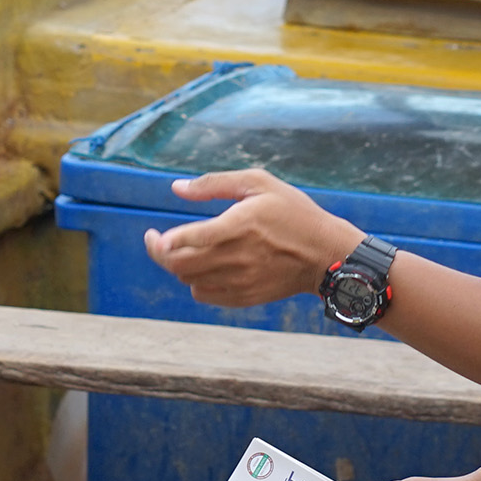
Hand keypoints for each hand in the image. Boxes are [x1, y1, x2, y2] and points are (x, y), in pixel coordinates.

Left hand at [141, 170, 354, 309]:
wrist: (326, 255)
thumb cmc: (293, 212)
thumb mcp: (259, 183)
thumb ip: (215, 183)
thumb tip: (177, 188)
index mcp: (239, 225)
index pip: (187, 239)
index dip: (161, 242)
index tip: (153, 235)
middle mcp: (237, 257)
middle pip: (179, 265)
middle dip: (160, 253)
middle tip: (157, 242)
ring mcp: (241, 280)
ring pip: (188, 280)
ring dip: (178, 266)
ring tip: (183, 251)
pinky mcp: (245, 296)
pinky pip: (204, 295)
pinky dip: (195, 282)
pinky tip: (204, 268)